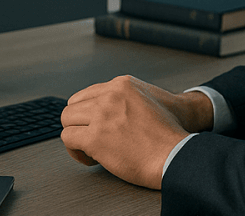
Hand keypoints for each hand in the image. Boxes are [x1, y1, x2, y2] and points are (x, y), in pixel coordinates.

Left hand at [60, 75, 212, 189]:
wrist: (178, 154)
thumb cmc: (169, 134)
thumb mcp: (151, 99)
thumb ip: (127, 98)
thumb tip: (106, 108)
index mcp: (122, 85)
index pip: (87, 94)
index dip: (88, 115)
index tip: (96, 127)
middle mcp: (110, 95)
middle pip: (73, 106)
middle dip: (80, 125)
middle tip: (92, 140)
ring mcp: (102, 115)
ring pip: (67, 121)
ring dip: (76, 137)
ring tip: (91, 151)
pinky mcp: (96, 138)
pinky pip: (68, 139)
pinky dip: (76, 152)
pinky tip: (92, 159)